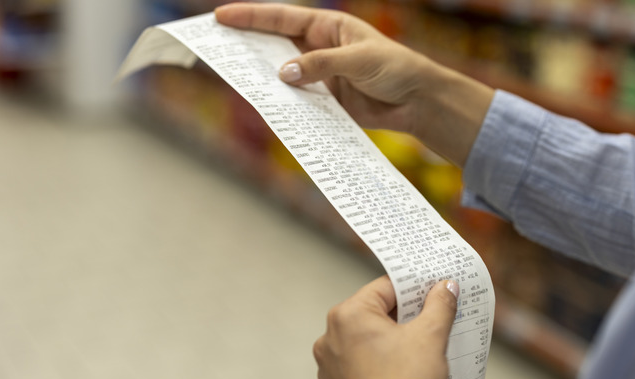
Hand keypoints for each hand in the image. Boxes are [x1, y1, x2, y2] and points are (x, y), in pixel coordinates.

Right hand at [215, 2, 493, 166]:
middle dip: (246, 45)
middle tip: (216, 47)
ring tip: (232, 78)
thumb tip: (282, 73)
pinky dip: (282, 103)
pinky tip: (265, 105)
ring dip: (261, 77)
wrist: (418, 102)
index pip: (282, 17)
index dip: (250, 17)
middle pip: (274, 44)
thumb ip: (321, 65)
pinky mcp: (325, 101)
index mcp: (327, 27)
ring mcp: (320, 75)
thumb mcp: (359, 60)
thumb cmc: (395, 68)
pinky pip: (297, 100)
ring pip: (282, 74)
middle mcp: (318, 48)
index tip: (221, 17)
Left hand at [313, 276, 459, 378]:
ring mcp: (327, 368)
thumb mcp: (430, 336)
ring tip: (413, 356)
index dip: (412, 289)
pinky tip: (395, 378)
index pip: (385, 288)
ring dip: (385, 346)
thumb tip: (445, 288)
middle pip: (372, 316)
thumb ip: (439, 305)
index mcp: (348, 316)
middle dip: (400, 319)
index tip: (430, 292)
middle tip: (428, 323)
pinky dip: (373, 371)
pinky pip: (355, 373)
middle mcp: (329, 339)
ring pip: (362, 345)